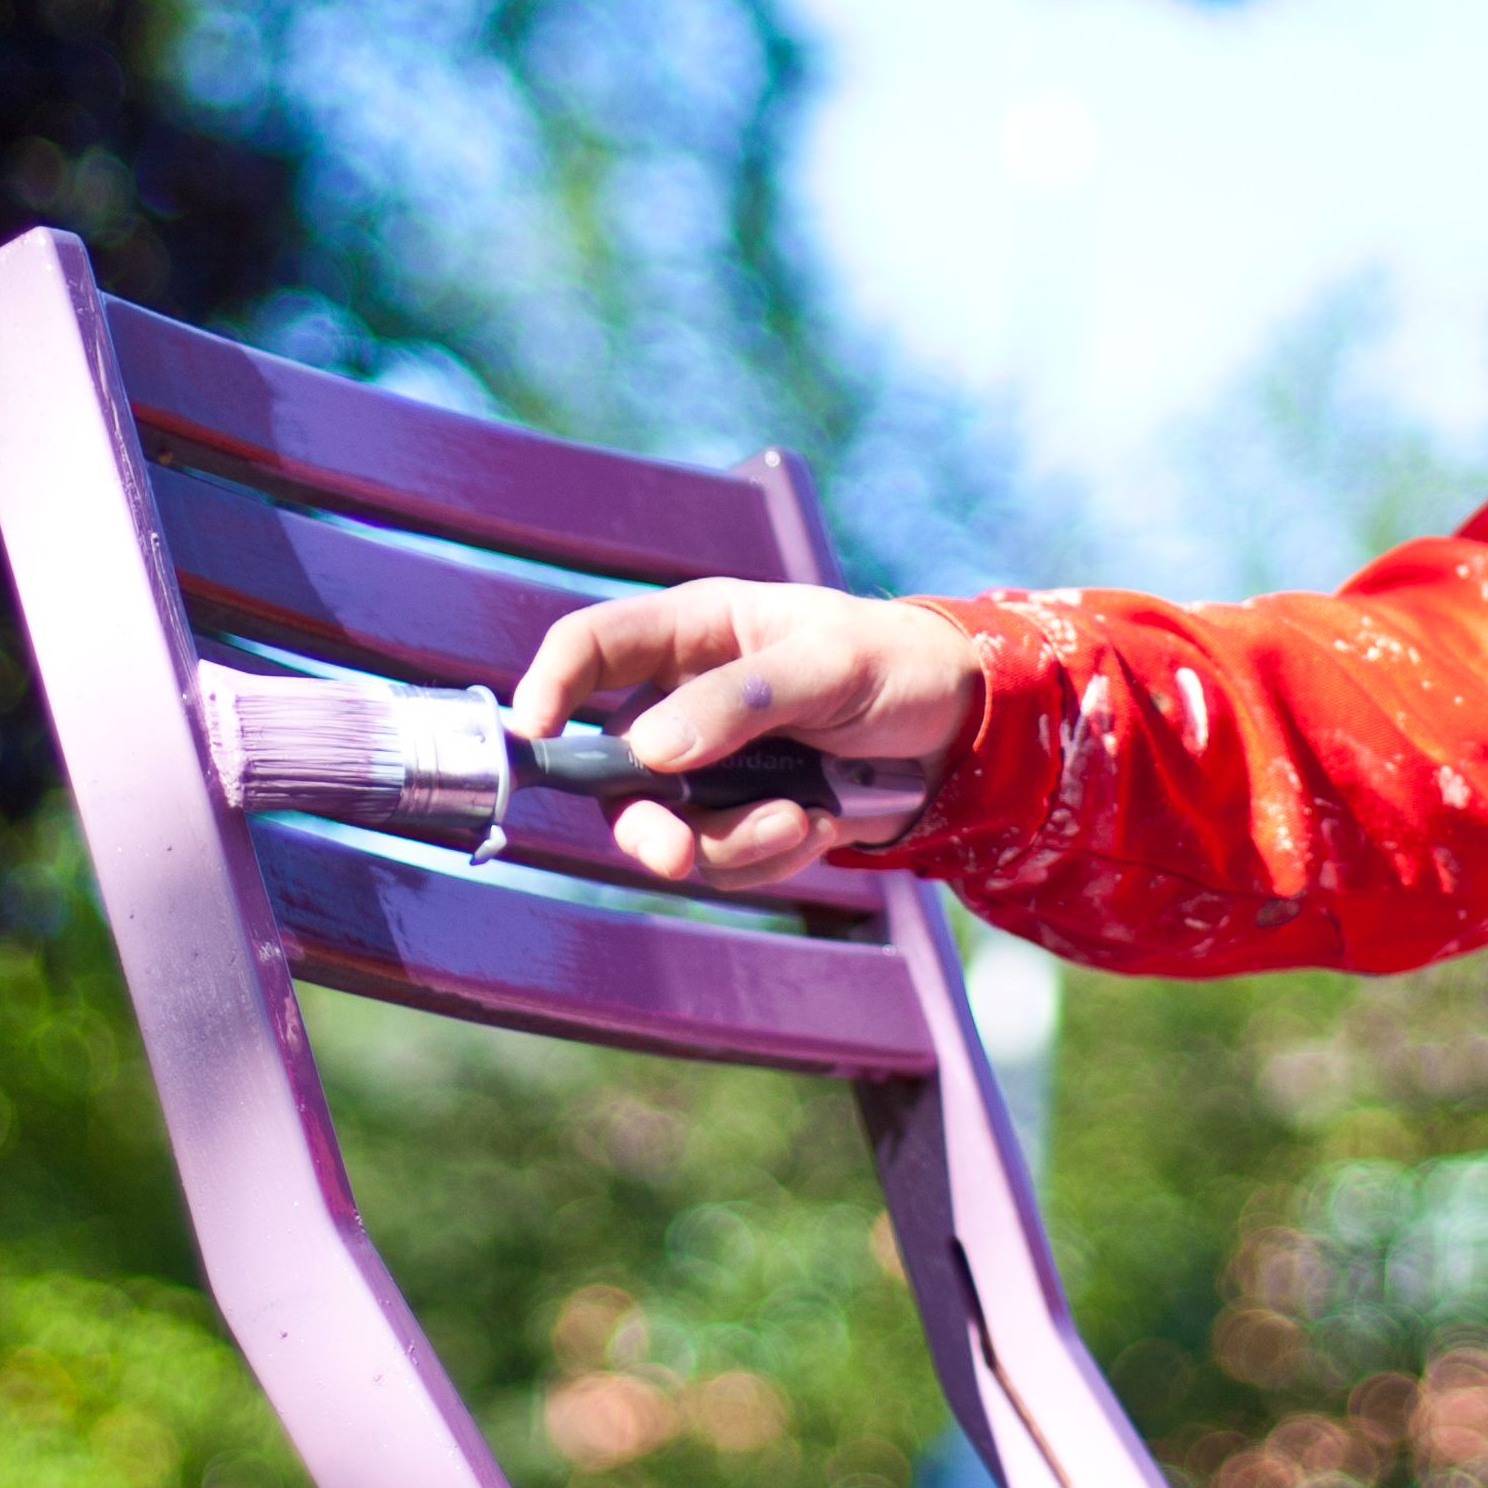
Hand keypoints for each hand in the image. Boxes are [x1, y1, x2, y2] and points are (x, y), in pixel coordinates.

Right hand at [512, 582, 986, 885]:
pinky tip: (823, 825)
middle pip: (614, 767)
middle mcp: (684, 698)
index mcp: (694, 631)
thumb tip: (651, 750)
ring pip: (669, 826)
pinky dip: (770, 855)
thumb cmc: (893, 664)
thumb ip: (741, 701)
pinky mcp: (740, 811)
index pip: (592, 645)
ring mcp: (710, 762)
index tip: (531, 735)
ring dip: (732, 841)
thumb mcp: (827, 667)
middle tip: (674, 855)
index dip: (549, 684)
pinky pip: (722, 856)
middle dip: (644, 820)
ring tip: (805, 823)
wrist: (956, 729)